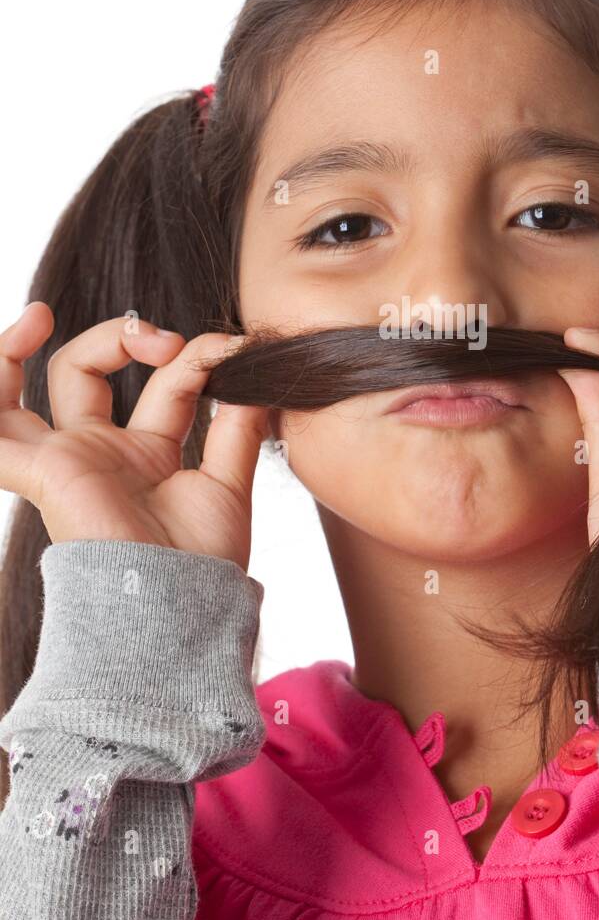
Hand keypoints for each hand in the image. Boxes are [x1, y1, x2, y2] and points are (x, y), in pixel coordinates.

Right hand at [0, 302, 268, 569]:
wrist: (181, 604)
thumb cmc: (204, 561)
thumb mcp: (229, 481)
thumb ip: (238, 426)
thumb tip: (252, 370)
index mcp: (146, 453)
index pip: (164, 383)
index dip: (194, 357)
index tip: (229, 349)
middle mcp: (99, 452)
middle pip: (82, 370)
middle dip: (118, 335)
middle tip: (162, 339)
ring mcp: (65, 461)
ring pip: (16, 393)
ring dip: (17, 349)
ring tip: (41, 315)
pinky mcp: (42, 474)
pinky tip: (4, 351)